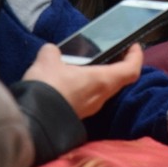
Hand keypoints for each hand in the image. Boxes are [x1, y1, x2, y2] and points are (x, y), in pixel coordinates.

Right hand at [23, 43, 142, 118]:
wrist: (31, 121)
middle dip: (117, 64)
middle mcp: (101, 97)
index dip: (136, 56)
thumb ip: (54, 52)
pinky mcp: (78, 115)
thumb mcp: (48, 60)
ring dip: (100, 76)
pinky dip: (87, 86)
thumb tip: (53, 52)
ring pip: (103, 89)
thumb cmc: (48, 87)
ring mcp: (90, 108)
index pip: (131, 70)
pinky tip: (71, 78)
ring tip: (87, 63)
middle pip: (119, 79)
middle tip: (110, 51)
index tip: (133, 46)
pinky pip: (89, 97)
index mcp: (102, 81)